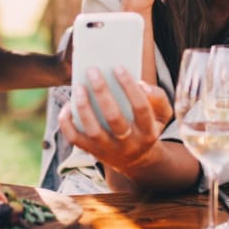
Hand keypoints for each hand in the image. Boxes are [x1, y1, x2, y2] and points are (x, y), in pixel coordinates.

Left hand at [58, 66, 172, 173]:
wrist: (136, 161)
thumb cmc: (146, 127)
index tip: (118, 67)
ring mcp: (109, 150)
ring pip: (93, 130)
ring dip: (83, 106)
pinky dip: (67, 122)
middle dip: (102, 92)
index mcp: (148, 132)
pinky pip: (75, 138)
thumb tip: (140, 84)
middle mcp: (129, 143)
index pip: (141, 108)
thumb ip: (158, 98)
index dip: (129, 87)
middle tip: (92, 71)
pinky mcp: (92, 151)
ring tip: (78, 87)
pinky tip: (68, 105)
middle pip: (114, 118)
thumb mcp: (161, 116)